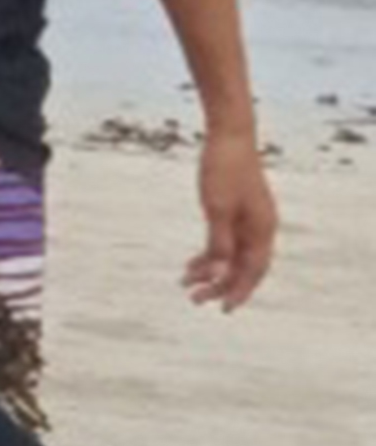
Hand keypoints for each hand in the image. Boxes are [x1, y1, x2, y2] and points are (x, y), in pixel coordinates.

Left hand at [189, 128, 276, 311]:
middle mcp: (260, 228)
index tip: (222, 309)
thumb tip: (218, 273)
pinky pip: (225, 242)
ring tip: (184, 283)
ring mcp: (249, 220)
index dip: (239, 291)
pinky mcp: (236, 212)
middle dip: (220, 286)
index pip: (253, 270)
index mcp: (262, 229)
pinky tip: (191, 264)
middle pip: (243, 267)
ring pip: (232, 256)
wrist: (229, 137)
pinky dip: (210, 255)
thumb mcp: (217, 209)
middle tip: (194, 300)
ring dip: (211, 272)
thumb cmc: (223, 170)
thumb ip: (219, 242)